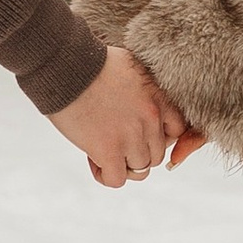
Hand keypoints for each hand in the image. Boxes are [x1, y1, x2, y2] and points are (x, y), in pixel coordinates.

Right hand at [51, 44, 189, 184]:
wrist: (65, 66)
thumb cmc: (90, 63)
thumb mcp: (129, 68)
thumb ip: (142, 89)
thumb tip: (138, 104)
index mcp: (157, 97)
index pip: (177, 131)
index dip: (158, 137)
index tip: (138, 133)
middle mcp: (150, 118)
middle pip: (156, 154)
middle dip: (136, 151)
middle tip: (113, 140)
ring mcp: (131, 136)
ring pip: (140, 169)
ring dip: (121, 163)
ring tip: (101, 149)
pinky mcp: (109, 150)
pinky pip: (116, 179)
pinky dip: (105, 175)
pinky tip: (92, 159)